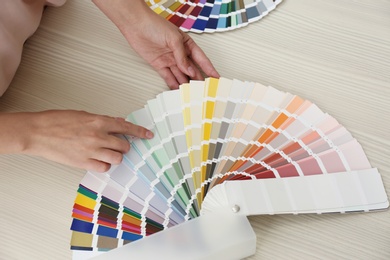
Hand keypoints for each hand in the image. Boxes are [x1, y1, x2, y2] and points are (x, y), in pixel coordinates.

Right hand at [0, 110, 152, 171]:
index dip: (140, 132)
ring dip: (115, 156)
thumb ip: (102, 120)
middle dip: (124, 145)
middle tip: (117, 144)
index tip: (148, 135)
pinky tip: (98, 160)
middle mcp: (98, 136)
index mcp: (99, 121)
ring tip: (107, 153)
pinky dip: (104, 165)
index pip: (126, 127)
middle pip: (124, 146)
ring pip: (117, 158)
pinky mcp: (84, 163)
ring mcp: (92, 151)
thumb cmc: (57, 121)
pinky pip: (104, 168)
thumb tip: (117, 123)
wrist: (38, 132)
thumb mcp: (83, 115)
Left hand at [93, 0, 219, 88]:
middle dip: (198, 80)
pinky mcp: (159, 65)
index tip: (216, 78)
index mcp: (187, 44)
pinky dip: (173, 84)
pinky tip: (178, 91)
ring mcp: (170, 60)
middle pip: (191, 70)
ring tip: (192, 94)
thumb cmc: (155, 25)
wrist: (136, 25)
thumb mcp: (173, 39)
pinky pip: (168, 77)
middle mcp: (179, 53)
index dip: (209, 69)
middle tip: (204, 90)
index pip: (201, 59)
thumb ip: (182, 57)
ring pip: (181, 75)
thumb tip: (189, 71)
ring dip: (186, 84)